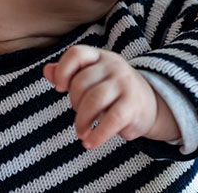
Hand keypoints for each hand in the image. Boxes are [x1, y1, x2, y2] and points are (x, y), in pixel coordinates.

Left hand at [43, 45, 179, 148]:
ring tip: (82, 132)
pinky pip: (110, 120)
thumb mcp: (93, 78)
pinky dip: (97, 135)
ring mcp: (125, 84)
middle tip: (80, 115)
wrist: (151, 105)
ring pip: (93, 100)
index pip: (77, 53)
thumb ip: (69, 74)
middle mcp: (114, 66)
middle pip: (81, 82)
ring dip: (82, 121)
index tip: (59, 88)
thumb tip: (46, 71)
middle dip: (74, 103)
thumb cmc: (113, 91)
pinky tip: (90, 142)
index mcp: (101, 57)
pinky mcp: (133, 105)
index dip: (63, 70)